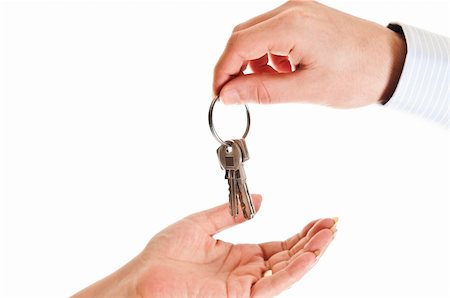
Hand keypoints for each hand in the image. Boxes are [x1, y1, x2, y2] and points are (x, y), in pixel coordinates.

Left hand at [73, 195, 336, 296]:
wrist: (143, 277)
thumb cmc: (164, 255)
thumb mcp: (201, 223)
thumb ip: (231, 214)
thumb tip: (262, 201)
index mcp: (237, 256)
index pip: (278, 245)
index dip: (300, 233)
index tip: (318, 219)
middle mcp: (246, 272)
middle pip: (288, 256)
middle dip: (312, 240)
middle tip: (333, 223)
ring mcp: (245, 286)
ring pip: (287, 270)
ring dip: (311, 252)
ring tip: (330, 233)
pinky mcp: (241, 296)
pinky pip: (275, 282)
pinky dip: (296, 267)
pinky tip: (311, 252)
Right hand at [214, 1, 406, 107]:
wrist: (393, 63)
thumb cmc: (359, 74)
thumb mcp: (306, 89)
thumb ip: (262, 91)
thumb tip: (228, 94)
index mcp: (291, 25)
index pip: (238, 45)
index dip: (222, 71)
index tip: (219, 94)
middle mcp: (292, 10)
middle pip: (242, 36)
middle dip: (233, 66)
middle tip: (234, 94)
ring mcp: (299, 10)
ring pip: (255, 34)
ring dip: (251, 60)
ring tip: (265, 84)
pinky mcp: (305, 16)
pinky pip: (272, 32)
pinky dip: (267, 54)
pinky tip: (280, 71)